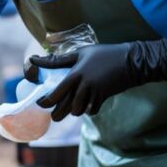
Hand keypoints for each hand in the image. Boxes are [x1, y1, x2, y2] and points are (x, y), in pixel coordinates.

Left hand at [24, 39, 166, 119]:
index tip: (40, 103)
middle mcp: (84, 85)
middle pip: (66, 107)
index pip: (57, 92)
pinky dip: (88, 110)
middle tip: (53, 114)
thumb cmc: (104, 54)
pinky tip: (86, 105)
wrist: (131, 62)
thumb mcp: (81, 53)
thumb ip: (60, 59)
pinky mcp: (104, 98)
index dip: (46, 101)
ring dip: (73, 110)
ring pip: (78, 110)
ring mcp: (95, 93)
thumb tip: (36, 59)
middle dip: (57, 114)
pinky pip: (92, 110)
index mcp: (76, 73)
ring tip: (69, 108)